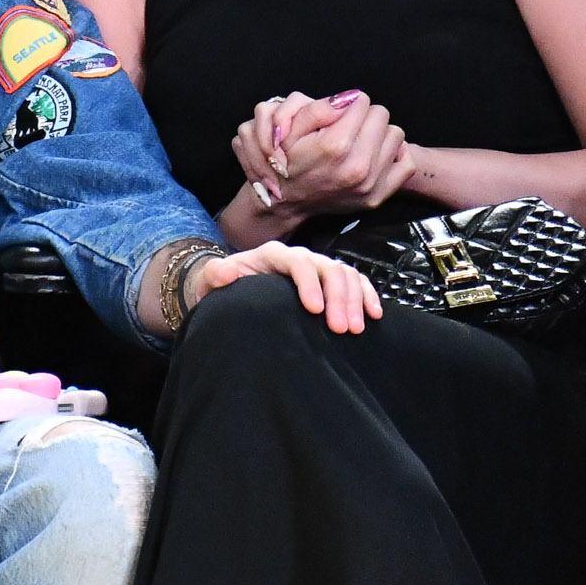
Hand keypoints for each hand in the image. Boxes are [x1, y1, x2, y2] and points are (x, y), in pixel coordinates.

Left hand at [185, 239, 381, 334]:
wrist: (231, 290)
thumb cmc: (223, 289)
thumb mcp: (211, 282)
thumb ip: (216, 275)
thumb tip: (227, 272)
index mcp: (273, 254)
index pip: (298, 262)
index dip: (309, 284)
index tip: (314, 311)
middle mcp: (299, 257)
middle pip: (328, 268)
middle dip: (338, 298)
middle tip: (340, 329)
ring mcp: (316, 268)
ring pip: (345, 275)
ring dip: (354, 300)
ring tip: (355, 329)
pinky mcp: (328, 281)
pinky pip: (355, 282)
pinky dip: (366, 295)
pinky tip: (374, 315)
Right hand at [229, 90, 413, 222]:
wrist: (287, 200)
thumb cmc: (288, 161)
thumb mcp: (290, 128)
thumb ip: (318, 108)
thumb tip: (349, 98)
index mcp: (335, 146)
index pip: (361, 101)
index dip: (348, 104)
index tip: (338, 115)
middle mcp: (356, 166)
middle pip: (381, 115)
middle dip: (365, 116)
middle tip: (349, 128)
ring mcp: (370, 184)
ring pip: (395, 134)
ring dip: (379, 134)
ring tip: (360, 143)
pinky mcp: (378, 196)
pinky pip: (406, 163)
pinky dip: (393, 157)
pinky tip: (374, 157)